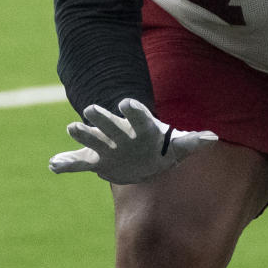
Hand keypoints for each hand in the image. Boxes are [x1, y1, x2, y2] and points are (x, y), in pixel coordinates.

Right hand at [49, 98, 217, 183]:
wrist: (142, 157)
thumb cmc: (162, 148)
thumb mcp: (178, 146)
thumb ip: (193, 142)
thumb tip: (214, 137)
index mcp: (141, 128)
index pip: (138, 116)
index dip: (133, 110)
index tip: (127, 102)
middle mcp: (122, 133)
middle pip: (112, 124)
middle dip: (103, 118)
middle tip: (91, 108)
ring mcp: (107, 146)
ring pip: (93, 139)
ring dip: (83, 134)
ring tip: (72, 128)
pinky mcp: (97, 161)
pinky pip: (79, 163)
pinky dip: (67, 164)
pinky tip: (54, 165)